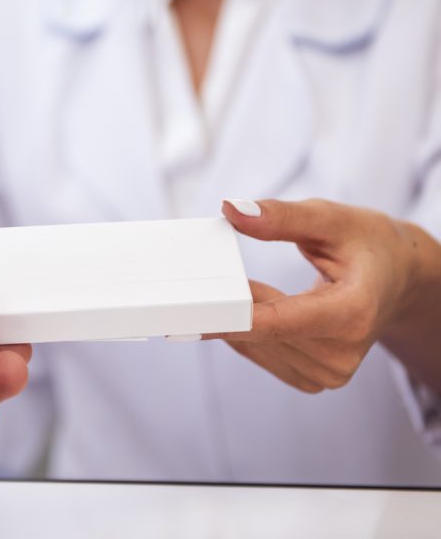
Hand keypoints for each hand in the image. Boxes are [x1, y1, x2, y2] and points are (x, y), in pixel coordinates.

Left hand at [206, 199, 421, 394]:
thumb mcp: (330, 218)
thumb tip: (232, 211)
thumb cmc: (369, 243)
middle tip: (202, 275)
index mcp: (353, 314)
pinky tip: (247, 307)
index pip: (278, 321)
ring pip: (255, 345)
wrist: (399, 276)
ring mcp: (330, 373)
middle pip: (261, 332)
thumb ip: (281, 217)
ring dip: (237, 316)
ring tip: (240, 285)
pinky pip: (261, 354)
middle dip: (229, 303)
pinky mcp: (316, 378)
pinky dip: (246, 331)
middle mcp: (343, 353)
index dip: (230, 314)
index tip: (190, 307)